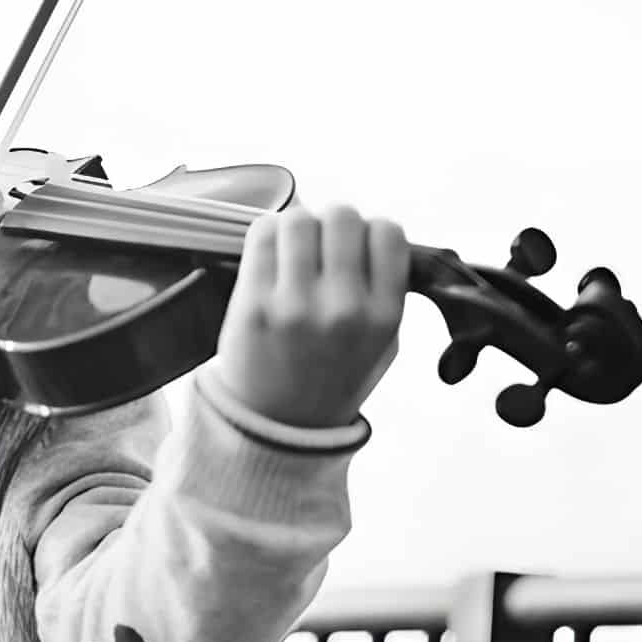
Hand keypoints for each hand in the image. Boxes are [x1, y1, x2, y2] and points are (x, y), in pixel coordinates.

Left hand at [213, 204, 407, 425]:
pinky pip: (262, 234)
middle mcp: (344, 309)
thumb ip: (387, 289)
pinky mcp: (253, 304)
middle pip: (342, 216)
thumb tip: (375, 232)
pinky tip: (271, 255)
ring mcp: (296, 306)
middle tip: (321, 246)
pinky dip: (268, 234)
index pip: (388, 232)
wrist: (279, 426)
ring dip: (297, 226)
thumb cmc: (333, 376)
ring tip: (294, 250)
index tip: (358, 248)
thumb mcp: (384, 344)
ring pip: (299, 218)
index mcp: (384, 317)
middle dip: (332, 223)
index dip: (371, 231)